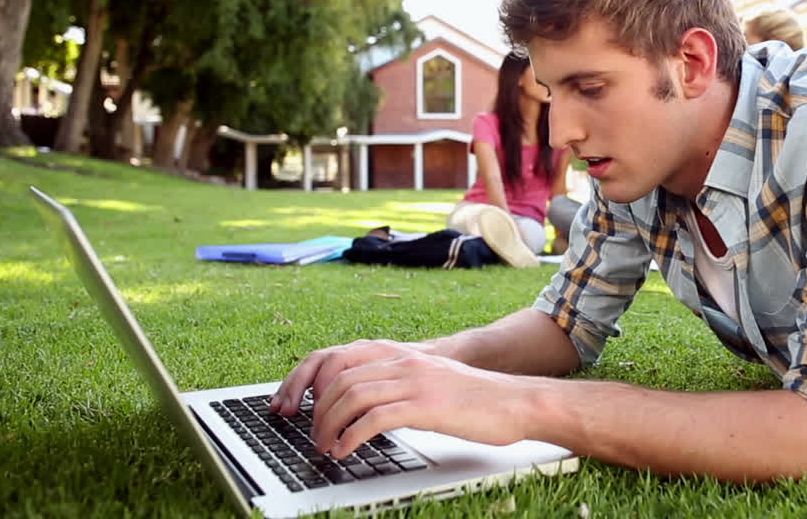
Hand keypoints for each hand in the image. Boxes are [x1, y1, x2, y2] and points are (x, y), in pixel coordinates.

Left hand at [271, 340, 537, 457]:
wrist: (515, 402)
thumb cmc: (475, 400)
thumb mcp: (429, 383)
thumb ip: (397, 386)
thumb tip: (361, 409)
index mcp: (401, 354)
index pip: (338, 357)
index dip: (306, 380)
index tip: (290, 404)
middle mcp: (404, 361)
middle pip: (338, 377)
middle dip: (313, 409)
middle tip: (308, 435)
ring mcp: (414, 381)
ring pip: (350, 396)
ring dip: (328, 425)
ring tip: (324, 447)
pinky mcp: (425, 405)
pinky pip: (374, 418)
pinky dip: (350, 436)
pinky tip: (345, 451)